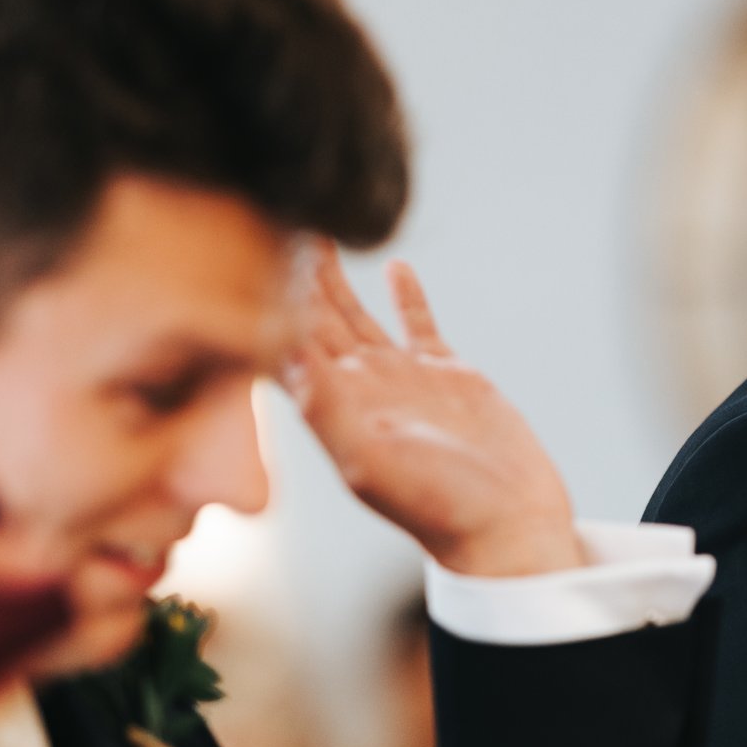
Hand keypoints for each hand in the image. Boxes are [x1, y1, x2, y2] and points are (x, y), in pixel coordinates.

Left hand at [285, 244, 586, 576]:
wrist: (507, 526)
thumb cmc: (438, 508)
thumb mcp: (369, 459)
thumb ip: (326, 405)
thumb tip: (282, 349)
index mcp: (328, 406)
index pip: (278, 341)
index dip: (258, 300)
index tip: (240, 251)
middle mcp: (356, 389)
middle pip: (308, 318)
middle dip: (286, 275)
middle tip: (267, 221)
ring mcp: (401, 381)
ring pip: (355, 315)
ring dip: (333, 277)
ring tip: (316, 233)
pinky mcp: (448, 377)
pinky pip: (418, 325)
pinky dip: (407, 296)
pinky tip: (396, 265)